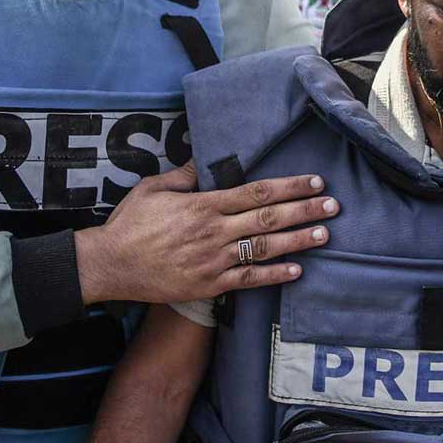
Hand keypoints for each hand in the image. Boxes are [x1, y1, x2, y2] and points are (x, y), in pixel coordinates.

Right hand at [74, 162, 338, 304]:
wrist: (110, 265)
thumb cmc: (130, 224)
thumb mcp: (154, 188)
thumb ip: (185, 174)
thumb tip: (206, 158)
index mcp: (204, 204)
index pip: (256, 192)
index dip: (289, 186)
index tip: (314, 181)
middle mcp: (215, 231)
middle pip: (269, 218)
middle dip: (304, 210)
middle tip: (333, 205)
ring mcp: (214, 260)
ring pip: (265, 248)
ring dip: (298, 241)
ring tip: (324, 234)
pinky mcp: (210, 284)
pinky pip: (249, 279)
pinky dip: (275, 275)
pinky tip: (297, 270)